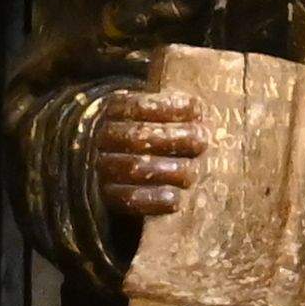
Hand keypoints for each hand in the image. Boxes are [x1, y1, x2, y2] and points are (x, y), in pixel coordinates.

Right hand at [87, 84, 207, 216]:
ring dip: (168, 170)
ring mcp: (102, 166)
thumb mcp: (156, 113)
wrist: (120, 167)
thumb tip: (200, 110)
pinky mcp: (108, 195)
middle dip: (173, 139)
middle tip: (203, 141)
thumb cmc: (150, 133)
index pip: (137, 106)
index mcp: (113, 110)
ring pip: (133, 167)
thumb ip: (173, 110)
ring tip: (193, 172)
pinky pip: (129, 199)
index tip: (197, 109)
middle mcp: (102, 136)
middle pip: (137, 136)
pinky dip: (154, 199)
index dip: (167, 107)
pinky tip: (176, 199)